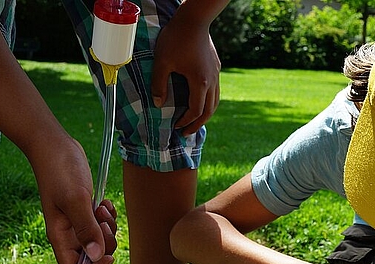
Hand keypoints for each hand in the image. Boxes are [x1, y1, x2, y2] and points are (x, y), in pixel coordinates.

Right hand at [31, 138, 117, 263]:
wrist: (56, 146)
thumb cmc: (61, 171)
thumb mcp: (76, 199)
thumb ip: (86, 228)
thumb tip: (97, 257)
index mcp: (60, 236)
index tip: (106, 255)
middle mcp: (68, 232)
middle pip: (93, 256)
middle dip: (105, 242)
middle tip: (103, 221)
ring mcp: (77, 221)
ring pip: (101, 239)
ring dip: (109, 226)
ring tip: (103, 207)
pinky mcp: (86, 209)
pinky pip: (103, 223)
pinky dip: (108, 215)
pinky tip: (105, 201)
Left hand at [151, 16, 220, 134]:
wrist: (194, 19)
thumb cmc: (176, 39)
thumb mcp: (162, 62)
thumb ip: (159, 84)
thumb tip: (158, 104)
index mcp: (200, 82)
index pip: (196, 110)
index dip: (186, 121)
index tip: (176, 126)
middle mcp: (212, 81)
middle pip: (210, 110)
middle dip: (198, 124)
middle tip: (187, 132)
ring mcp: (216, 73)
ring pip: (216, 101)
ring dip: (206, 113)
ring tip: (195, 120)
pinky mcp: (216, 66)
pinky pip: (216, 90)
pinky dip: (209, 100)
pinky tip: (199, 99)